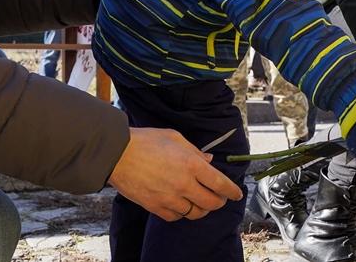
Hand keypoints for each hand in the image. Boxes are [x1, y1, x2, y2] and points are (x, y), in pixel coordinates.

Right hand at [108, 127, 242, 220]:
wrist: (117, 153)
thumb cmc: (146, 140)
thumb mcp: (175, 137)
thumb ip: (194, 151)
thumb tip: (209, 161)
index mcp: (191, 164)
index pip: (220, 184)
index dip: (232, 191)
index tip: (237, 194)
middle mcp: (183, 184)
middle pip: (211, 203)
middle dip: (219, 202)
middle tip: (219, 198)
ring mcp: (169, 198)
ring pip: (195, 213)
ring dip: (201, 209)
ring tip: (201, 202)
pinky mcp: (155, 207)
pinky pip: (176, 217)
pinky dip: (182, 213)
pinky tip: (181, 205)